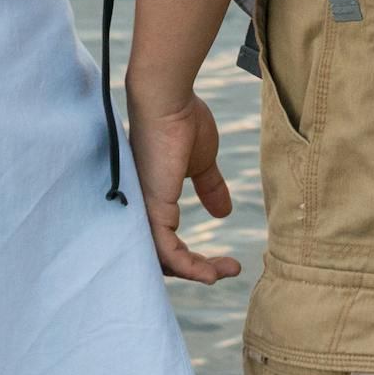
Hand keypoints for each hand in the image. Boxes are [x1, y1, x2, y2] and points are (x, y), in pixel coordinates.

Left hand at [129, 86, 239, 283]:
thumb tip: (223, 213)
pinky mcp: (153, 209)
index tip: (225, 260)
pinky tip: (210, 274)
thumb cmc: (182, 123)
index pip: (168, 244)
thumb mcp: (203, 163)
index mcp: (155, 201)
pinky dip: (188, 267)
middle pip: (165, 258)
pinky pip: (166, 252)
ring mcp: (146, 212)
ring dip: (197, 272)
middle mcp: (144, 212)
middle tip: (229, 270)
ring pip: (165, 261)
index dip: (193, 258)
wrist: (169, 101)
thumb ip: (210, 187)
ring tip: (225, 273)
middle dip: (198, 270)